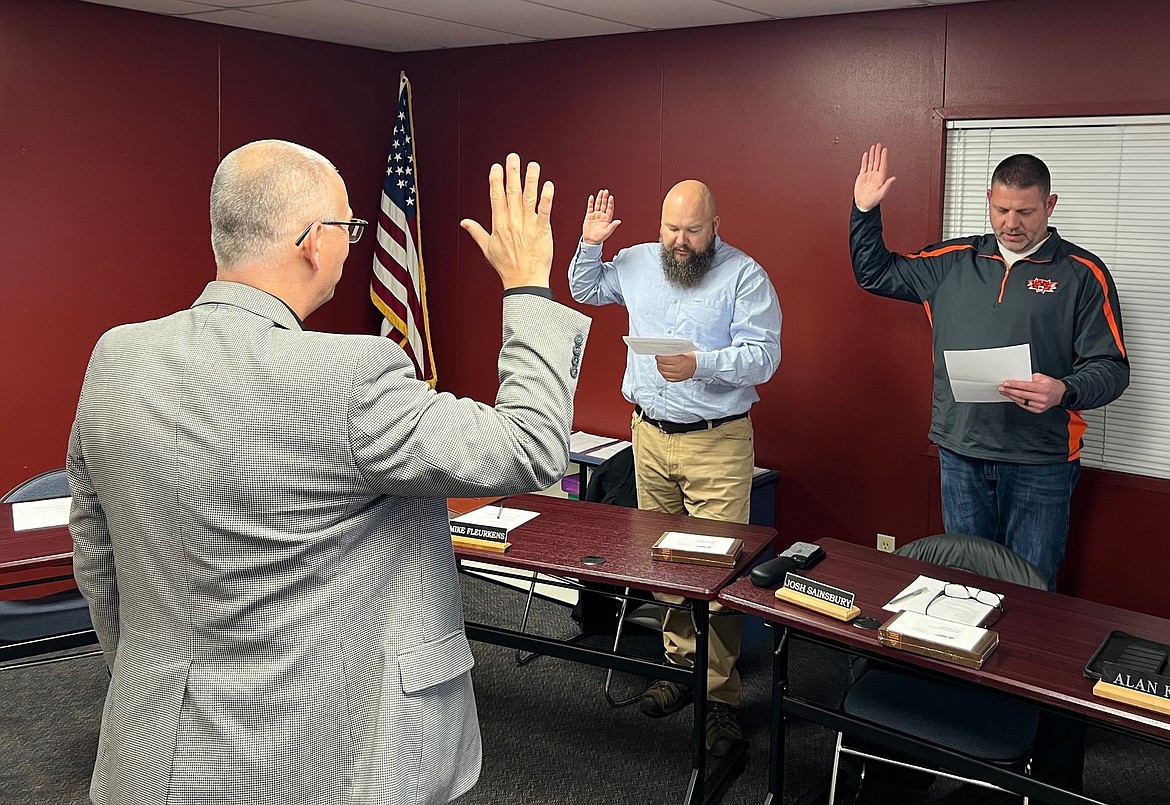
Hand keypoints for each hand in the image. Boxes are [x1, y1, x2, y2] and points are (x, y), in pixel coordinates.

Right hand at [461, 154, 553, 288]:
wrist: (525, 281)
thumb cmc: (507, 267)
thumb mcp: (487, 248)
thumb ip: (476, 232)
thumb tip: (464, 222)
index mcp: (499, 225)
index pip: (496, 197)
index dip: (496, 180)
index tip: (496, 167)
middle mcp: (513, 223)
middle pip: (512, 193)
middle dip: (512, 174)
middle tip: (513, 157)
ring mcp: (528, 226)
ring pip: (528, 198)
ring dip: (530, 180)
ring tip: (532, 165)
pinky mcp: (542, 231)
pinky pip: (545, 212)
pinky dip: (546, 198)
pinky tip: (548, 185)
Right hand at [581, 189, 621, 245]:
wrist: (591, 240)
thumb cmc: (600, 237)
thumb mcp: (608, 232)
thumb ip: (613, 226)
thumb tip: (619, 221)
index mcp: (607, 219)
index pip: (610, 208)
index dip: (610, 203)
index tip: (611, 197)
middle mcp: (602, 215)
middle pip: (604, 204)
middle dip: (605, 198)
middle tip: (606, 191)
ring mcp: (596, 215)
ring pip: (598, 205)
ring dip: (599, 198)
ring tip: (601, 192)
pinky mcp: (589, 216)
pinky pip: (590, 208)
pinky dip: (591, 202)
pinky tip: (592, 197)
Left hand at [656, 353, 696, 381]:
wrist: (698, 366)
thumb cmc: (691, 358)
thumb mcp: (683, 351)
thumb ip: (673, 352)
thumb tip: (663, 351)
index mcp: (679, 360)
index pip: (664, 359)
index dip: (659, 357)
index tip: (658, 355)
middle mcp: (678, 368)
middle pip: (662, 366)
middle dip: (658, 362)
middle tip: (658, 359)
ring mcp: (677, 375)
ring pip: (663, 372)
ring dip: (660, 367)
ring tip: (660, 364)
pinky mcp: (677, 379)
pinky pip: (667, 378)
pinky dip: (663, 374)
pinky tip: (664, 370)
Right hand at [854, 143, 896, 211]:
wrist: (862, 205)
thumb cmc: (872, 202)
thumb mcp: (881, 195)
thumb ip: (887, 186)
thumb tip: (894, 178)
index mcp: (880, 179)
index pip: (883, 165)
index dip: (884, 157)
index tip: (884, 150)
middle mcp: (875, 176)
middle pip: (877, 161)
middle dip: (878, 153)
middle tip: (879, 145)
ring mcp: (869, 176)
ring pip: (871, 162)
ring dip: (872, 155)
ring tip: (873, 147)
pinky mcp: (862, 177)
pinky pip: (864, 166)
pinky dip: (865, 160)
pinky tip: (866, 155)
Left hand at [999, 373, 1065, 412]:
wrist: (1061, 394)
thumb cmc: (1051, 384)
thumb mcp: (1042, 377)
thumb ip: (1030, 378)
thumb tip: (1018, 379)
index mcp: (1044, 388)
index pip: (1025, 386)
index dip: (1014, 385)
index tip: (1006, 383)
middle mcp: (1042, 397)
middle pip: (1022, 394)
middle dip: (1010, 391)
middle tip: (1001, 388)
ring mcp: (1040, 405)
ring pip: (1022, 401)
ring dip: (1011, 396)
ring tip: (1004, 392)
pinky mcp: (1038, 410)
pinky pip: (1025, 406)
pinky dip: (1017, 401)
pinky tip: (1012, 397)